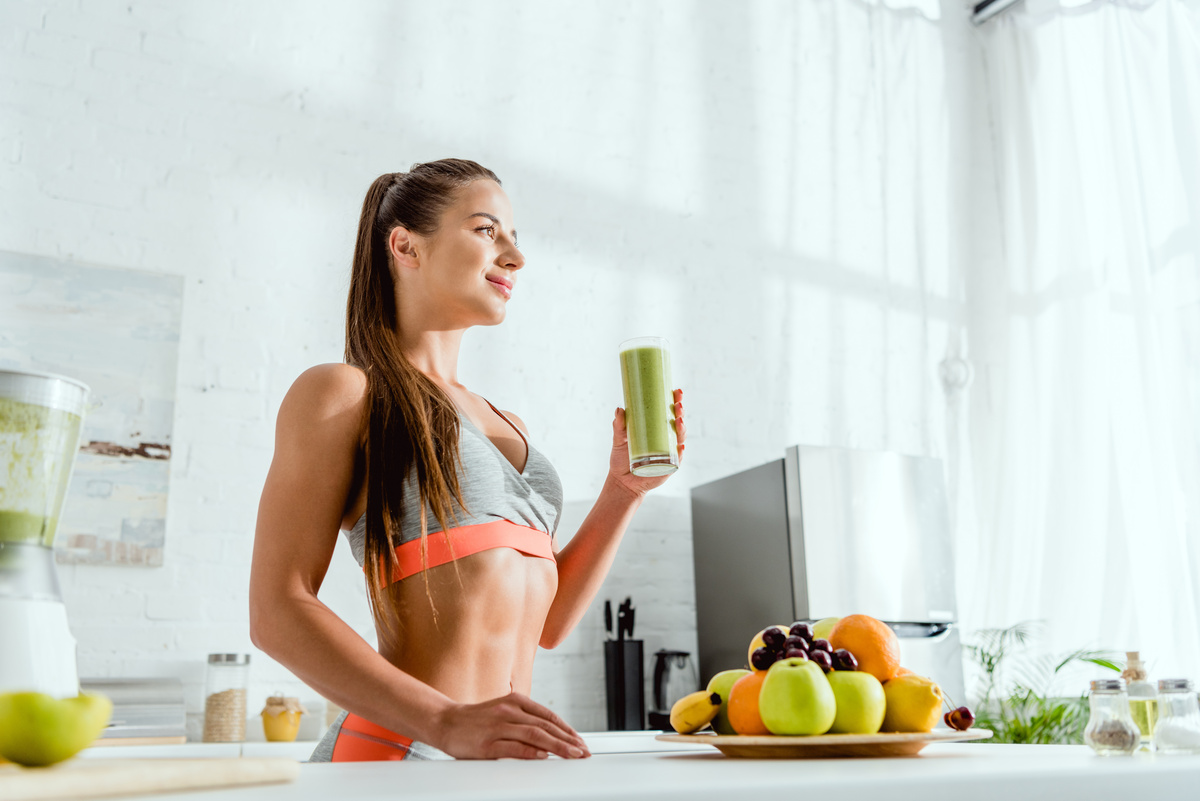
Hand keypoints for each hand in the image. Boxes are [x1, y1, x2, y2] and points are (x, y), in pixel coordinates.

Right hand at [433, 692, 589, 759]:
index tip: (580, 741)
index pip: (548, 715)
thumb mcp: (503, 711)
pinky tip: (544, 757)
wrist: (444, 721)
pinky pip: (513, 747)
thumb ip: (524, 720)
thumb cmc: (476, 720)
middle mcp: (508, 711)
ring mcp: (498, 726)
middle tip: (583, 751)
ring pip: (534, 735)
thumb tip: (550, 736)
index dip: (567, 729)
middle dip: (568, 740)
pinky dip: (531, 752)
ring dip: (557, 746)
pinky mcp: (487, 743)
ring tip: (572, 755)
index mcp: (515, 701)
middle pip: (545, 726)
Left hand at [609, 388, 686, 497]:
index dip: (674, 401)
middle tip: (678, 403)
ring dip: (682, 428)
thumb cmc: (622, 459)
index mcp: (656, 429)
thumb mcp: (619, 440)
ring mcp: (669, 452)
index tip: (676, 391)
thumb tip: (619, 409)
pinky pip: (677, 458)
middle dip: (680, 412)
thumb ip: (619, 426)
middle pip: (678, 422)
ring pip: (680, 438)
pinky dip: (680, 451)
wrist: (622, 482)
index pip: (668, 412)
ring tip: (678, 421)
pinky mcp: (669, 466)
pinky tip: (680, 445)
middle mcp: (665, 439)